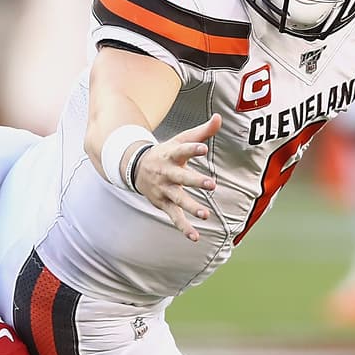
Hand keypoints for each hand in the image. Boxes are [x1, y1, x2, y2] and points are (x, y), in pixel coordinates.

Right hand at [132, 114, 220, 242]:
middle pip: (181, 178)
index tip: (203, 148)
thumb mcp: (180, 140)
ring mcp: (164, 190)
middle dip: (195, 181)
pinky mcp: (163, 203)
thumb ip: (202, 131)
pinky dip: (184, 227)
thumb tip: (219, 117)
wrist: (135, 168)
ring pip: (178, 200)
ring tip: (205, 214)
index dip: (192, 149)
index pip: (182, 151)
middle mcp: (166, 173)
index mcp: (171, 155)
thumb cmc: (165, 153)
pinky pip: (174, 217)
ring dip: (191, 207)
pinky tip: (195, 237)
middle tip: (211, 184)